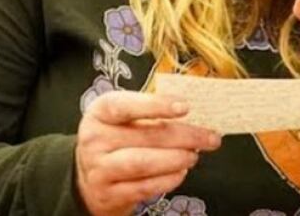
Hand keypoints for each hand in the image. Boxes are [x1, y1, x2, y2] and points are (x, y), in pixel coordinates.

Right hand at [74, 91, 220, 215]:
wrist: (89, 177)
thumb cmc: (115, 139)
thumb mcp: (123, 118)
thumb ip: (150, 111)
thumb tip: (193, 111)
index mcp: (100, 112)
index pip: (126, 105)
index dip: (156, 105)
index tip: (185, 106)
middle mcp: (95, 139)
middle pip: (145, 135)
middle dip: (184, 136)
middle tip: (209, 137)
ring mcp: (100, 169)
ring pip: (143, 163)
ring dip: (176, 158)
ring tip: (194, 155)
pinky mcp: (109, 194)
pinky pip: (144, 187)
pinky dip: (167, 180)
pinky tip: (181, 172)